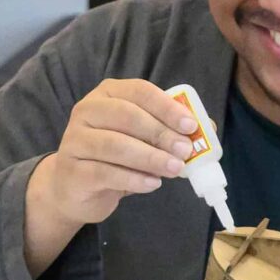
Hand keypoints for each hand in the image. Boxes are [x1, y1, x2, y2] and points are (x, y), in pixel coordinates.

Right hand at [25, 79, 197, 275]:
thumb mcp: (141, 138)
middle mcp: (86, 111)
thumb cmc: (113, 156)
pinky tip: (152, 184)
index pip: (138, 91)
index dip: (166, 107)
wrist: (73, 188)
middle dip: (160, 133)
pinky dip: (133, 179)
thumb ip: (169, 130)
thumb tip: (207, 129)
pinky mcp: (72, 171)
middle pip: (127, 116)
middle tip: (185, 151)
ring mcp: (75, 140)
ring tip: (174, 169)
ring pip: (115, 145)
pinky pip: (105, 173)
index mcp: (107, 94)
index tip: (190, 125)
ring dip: (150, 157)